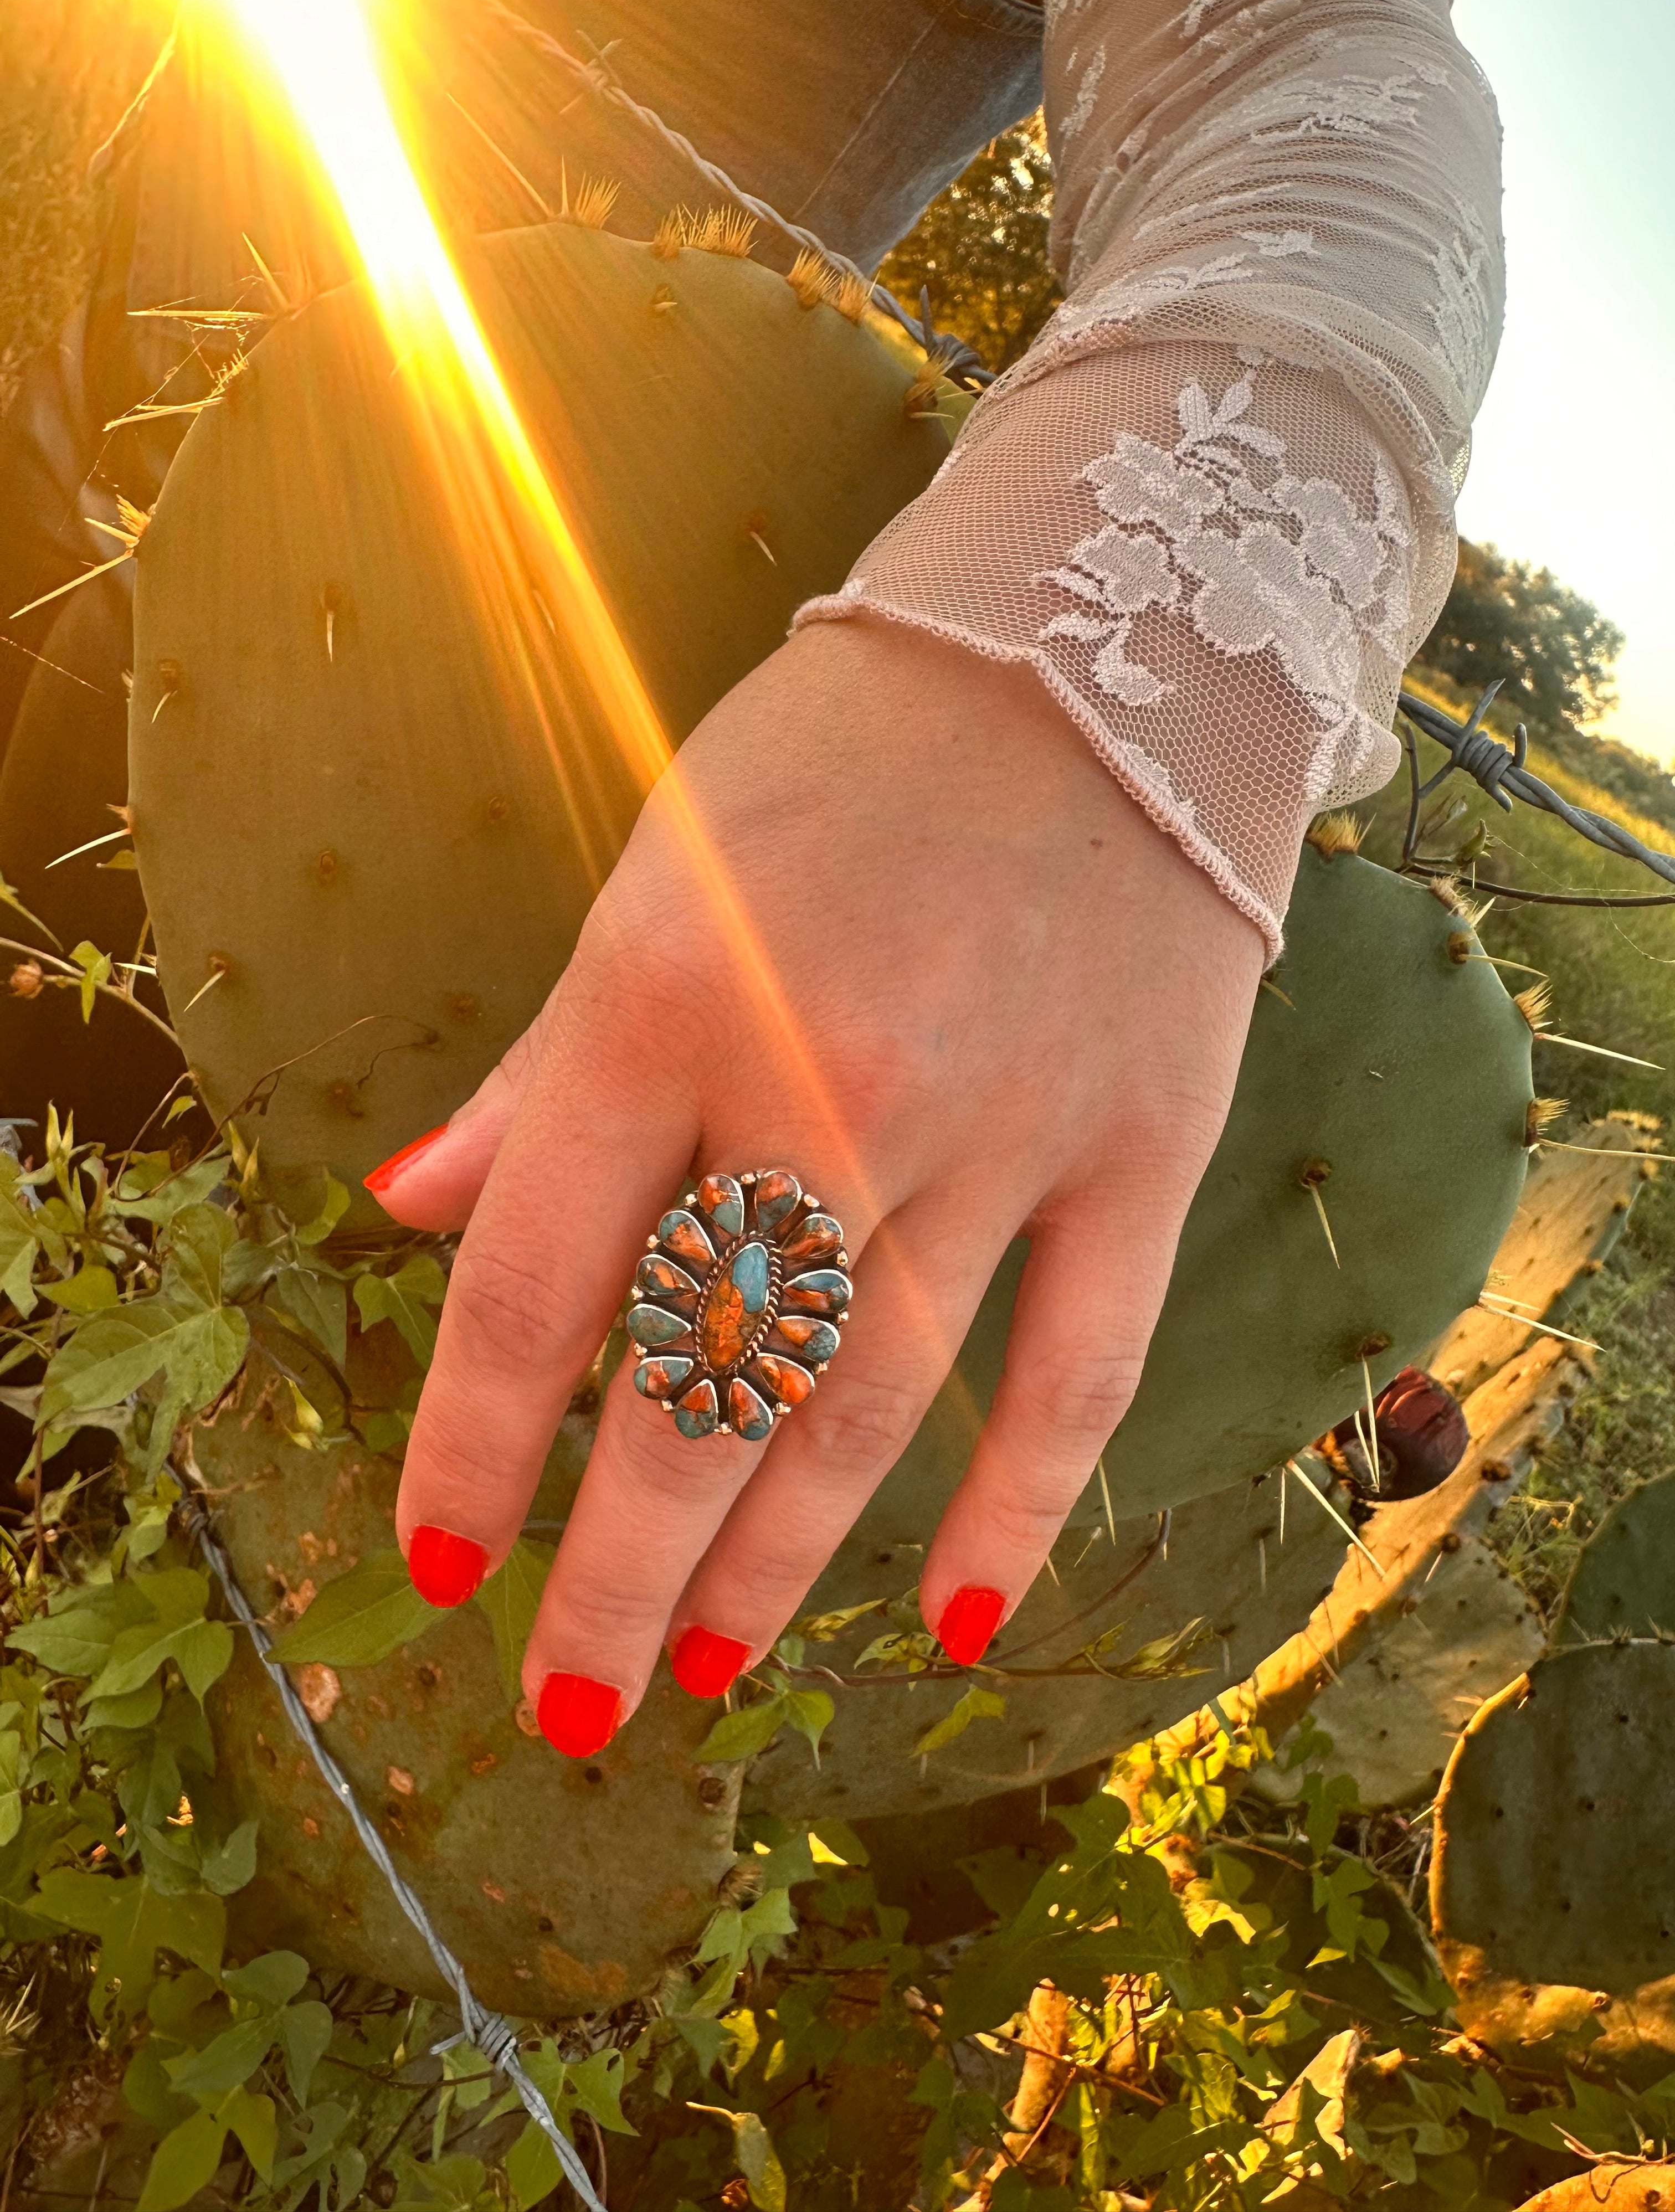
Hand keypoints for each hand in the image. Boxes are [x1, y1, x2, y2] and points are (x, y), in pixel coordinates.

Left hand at [370, 619, 1265, 1753]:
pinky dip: (1019, 1509)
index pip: (536, 1285)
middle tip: (570, 1699)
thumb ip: (539, 1074)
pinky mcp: (1141, 1152)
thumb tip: (412, 1212)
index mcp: (661, 1001)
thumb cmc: (838, 767)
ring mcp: (997, 1130)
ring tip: (701, 1664)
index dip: (475, 1447)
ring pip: (863, 1405)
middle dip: (615, 1568)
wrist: (1100, 655)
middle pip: (696, 1387)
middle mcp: (820, 1083)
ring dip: (771, 1562)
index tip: (441, 1562)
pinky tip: (959, 1624)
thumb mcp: (651, 885)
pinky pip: (1076, 1370)